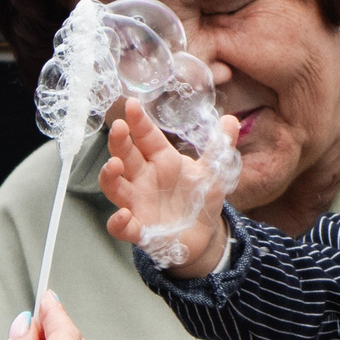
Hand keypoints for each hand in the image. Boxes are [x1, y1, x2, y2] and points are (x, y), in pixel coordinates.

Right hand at [100, 97, 233, 275]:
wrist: (204, 235)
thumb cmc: (200, 199)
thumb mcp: (213, 173)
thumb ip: (219, 147)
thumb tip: (230, 119)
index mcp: (161, 160)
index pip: (146, 136)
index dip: (139, 121)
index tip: (132, 104)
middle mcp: (143, 179)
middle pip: (125, 156)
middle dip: (119, 141)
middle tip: (119, 126)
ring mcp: (137, 203)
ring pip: (114, 187)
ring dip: (110, 176)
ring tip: (113, 165)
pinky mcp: (138, 230)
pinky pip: (121, 227)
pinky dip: (118, 222)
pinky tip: (123, 215)